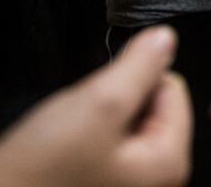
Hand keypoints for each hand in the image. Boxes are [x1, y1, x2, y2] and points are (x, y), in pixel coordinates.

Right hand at [0, 25, 190, 186]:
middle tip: (82, 123)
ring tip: (69, 141)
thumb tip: (165, 39)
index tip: (102, 95)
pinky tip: (63, 154)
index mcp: (168, 164)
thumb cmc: (38, 173)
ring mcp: (127, 185)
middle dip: (115, 102)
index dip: (135, 79)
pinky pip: (104, 146)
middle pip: (151, 108)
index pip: (173, 89)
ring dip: (97, 120)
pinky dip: (85, 139)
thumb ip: (140, 66)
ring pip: (124, 124)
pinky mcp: (99, 185)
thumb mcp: (97, 104)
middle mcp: (156, 182)